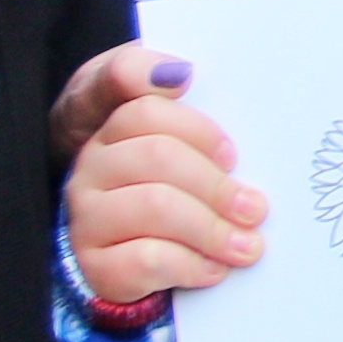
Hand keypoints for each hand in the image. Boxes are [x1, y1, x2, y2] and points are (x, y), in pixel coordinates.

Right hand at [63, 46, 264, 304]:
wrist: (131, 256)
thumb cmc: (169, 186)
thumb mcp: (177, 137)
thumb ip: (176, 96)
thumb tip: (179, 72)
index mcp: (111, 122)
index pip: (147, 108)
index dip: (195, 127)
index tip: (232, 153)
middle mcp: (91, 163)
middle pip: (159, 155)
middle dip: (217, 185)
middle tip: (255, 208)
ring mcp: (87, 214)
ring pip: (155, 205)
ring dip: (212, 228)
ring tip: (247, 245)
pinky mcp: (94, 263)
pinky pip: (146, 258)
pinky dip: (190, 265)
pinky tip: (214, 269)